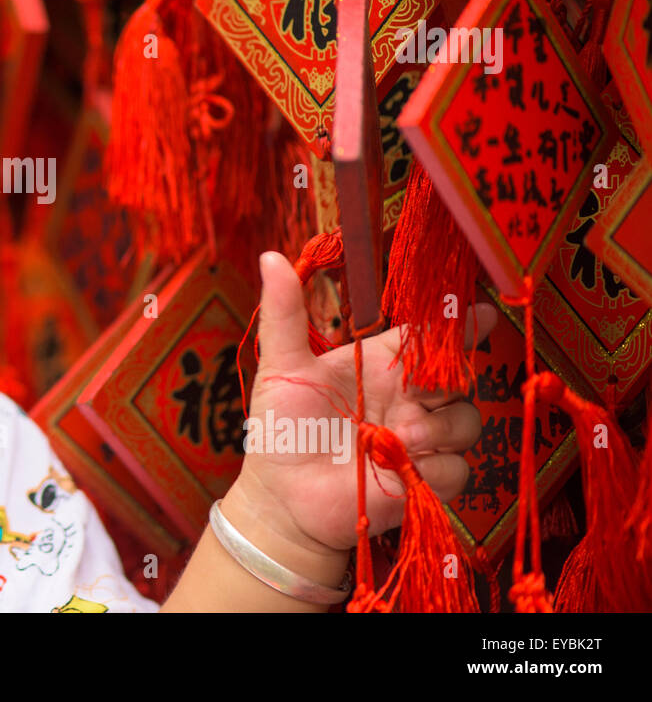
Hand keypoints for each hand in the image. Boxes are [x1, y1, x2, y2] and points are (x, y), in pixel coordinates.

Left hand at [231, 250, 489, 556]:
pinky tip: (402, 469)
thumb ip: (284, 313)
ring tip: (400, 437)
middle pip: (460, 377)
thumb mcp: (281, 366)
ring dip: (442, 428)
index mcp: (382, 364)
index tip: (481, 313)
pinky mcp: (424, 482)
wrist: (280, 495)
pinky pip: (457, 471)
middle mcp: (408, 399)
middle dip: (450, 380)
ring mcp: (420, 440)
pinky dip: (436, 470)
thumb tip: (271, 257)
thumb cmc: (281, 428)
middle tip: (414, 391)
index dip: (461, 323)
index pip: (432, 337)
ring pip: (467, 421)